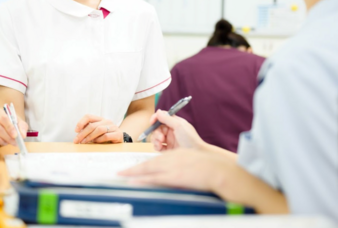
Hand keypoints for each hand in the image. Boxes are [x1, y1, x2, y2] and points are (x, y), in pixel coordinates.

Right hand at [0, 107, 27, 145]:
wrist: (1, 123)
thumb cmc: (10, 122)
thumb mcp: (18, 122)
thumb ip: (22, 127)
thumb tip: (22, 135)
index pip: (3, 118)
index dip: (9, 127)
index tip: (15, 136)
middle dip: (6, 137)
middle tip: (13, 142)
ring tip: (5, 142)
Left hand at [74, 114, 122, 143]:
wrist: (121, 138)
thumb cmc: (106, 135)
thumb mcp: (97, 132)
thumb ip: (89, 131)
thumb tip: (78, 135)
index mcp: (100, 119)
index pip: (89, 116)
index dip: (81, 122)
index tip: (75, 130)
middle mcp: (106, 121)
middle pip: (92, 125)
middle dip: (83, 133)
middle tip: (77, 140)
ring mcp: (113, 127)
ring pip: (99, 129)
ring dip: (90, 137)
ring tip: (84, 142)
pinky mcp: (118, 134)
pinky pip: (106, 136)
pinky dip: (99, 140)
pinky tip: (95, 143)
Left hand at [118, 148, 233, 194]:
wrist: (217, 169)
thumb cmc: (209, 167)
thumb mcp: (192, 161)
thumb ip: (181, 165)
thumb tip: (175, 171)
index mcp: (175, 155)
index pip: (155, 160)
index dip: (143, 165)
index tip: (134, 169)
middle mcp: (171, 159)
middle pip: (148, 164)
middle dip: (133, 169)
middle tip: (120, 172)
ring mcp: (171, 168)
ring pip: (148, 170)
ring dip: (134, 173)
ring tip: (122, 176)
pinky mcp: (174, 176)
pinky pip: (154, 179)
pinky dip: (143, 180)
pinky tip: (134, 182)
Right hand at [149, 110, 203, 150]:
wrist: (196, 154)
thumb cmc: (190, 139)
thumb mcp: (179, 126)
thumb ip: (167, 118)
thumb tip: (158, 111)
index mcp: (175, 123)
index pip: (162, 117)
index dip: (156, 118)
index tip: (152, 122)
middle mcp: (171, 131)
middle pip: (157, 128)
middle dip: (156, 132)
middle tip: (161, 137)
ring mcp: (169, 140)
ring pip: (156, 137)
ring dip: (155, 139)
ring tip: (160, 143)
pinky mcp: (167, 149)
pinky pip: (157, 146)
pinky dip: (156, 146)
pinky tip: (160, 147)